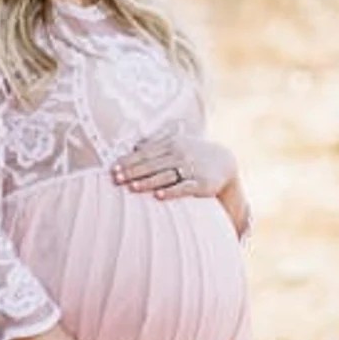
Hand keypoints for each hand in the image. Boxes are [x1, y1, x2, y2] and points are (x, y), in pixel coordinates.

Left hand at [114, 126, 235, 201]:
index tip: (113, 168)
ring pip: (165, 176)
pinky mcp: (201, 183)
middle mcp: (180, 155)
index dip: (129, 160)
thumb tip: (134, 145)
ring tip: (132, 187)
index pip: (146, 153)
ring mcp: (191, 168)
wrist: (225, 162)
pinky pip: (184, 188)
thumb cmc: (194, 154)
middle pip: (152, 164)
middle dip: (133, 172)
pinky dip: (171, 192)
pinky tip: (159, 196)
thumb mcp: (178, 143)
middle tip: (117, 179)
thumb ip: (157, 144)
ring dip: (147, 182)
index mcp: (171, 144)